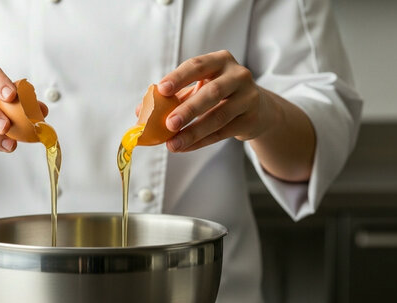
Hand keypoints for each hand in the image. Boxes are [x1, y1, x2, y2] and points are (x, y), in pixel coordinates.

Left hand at [157, 50, 273, 151]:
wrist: (256, 109)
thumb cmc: (217, 95)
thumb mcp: (197, 88)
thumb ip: (172, 96)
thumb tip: (140, 111)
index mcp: (220, 60)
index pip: (197, 65)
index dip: (179, 77)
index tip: (161, 89)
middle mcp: (238, 75)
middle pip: (213, 92)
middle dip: (189, 109)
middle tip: (169, 124)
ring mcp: (248, 98)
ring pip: (219, 117)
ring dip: (193, 132)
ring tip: (173, 144)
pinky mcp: (250, 120)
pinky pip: (223, 133)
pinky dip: (201, 142)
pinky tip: (184, 147)